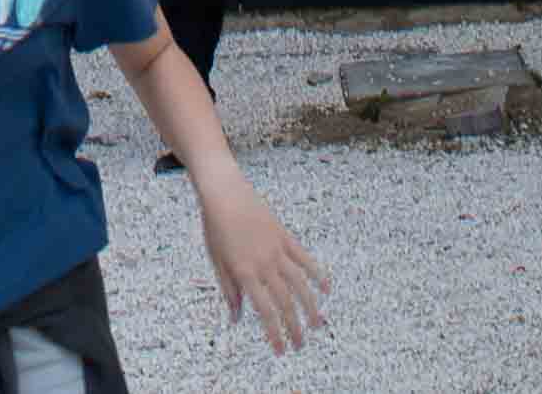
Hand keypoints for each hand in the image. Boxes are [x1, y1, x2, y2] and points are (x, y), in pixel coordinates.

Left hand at [196, 171, 329, 355]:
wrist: (223, 191)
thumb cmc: (215, 226)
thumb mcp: (217, 260)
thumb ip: (229, 290)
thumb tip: (236, 318)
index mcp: (245, 272)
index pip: (264, 311)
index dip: (274, 333)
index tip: (280, 350)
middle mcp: (264, 263)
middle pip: (285, 302)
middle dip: (294, 327)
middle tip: (300, 345)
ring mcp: (276, 248)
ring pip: (300, 283)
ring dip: (310, 306)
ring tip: (317, 325)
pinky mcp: (284, 235)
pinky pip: (304, 257)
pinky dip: (317, 273)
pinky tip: (326, 288)